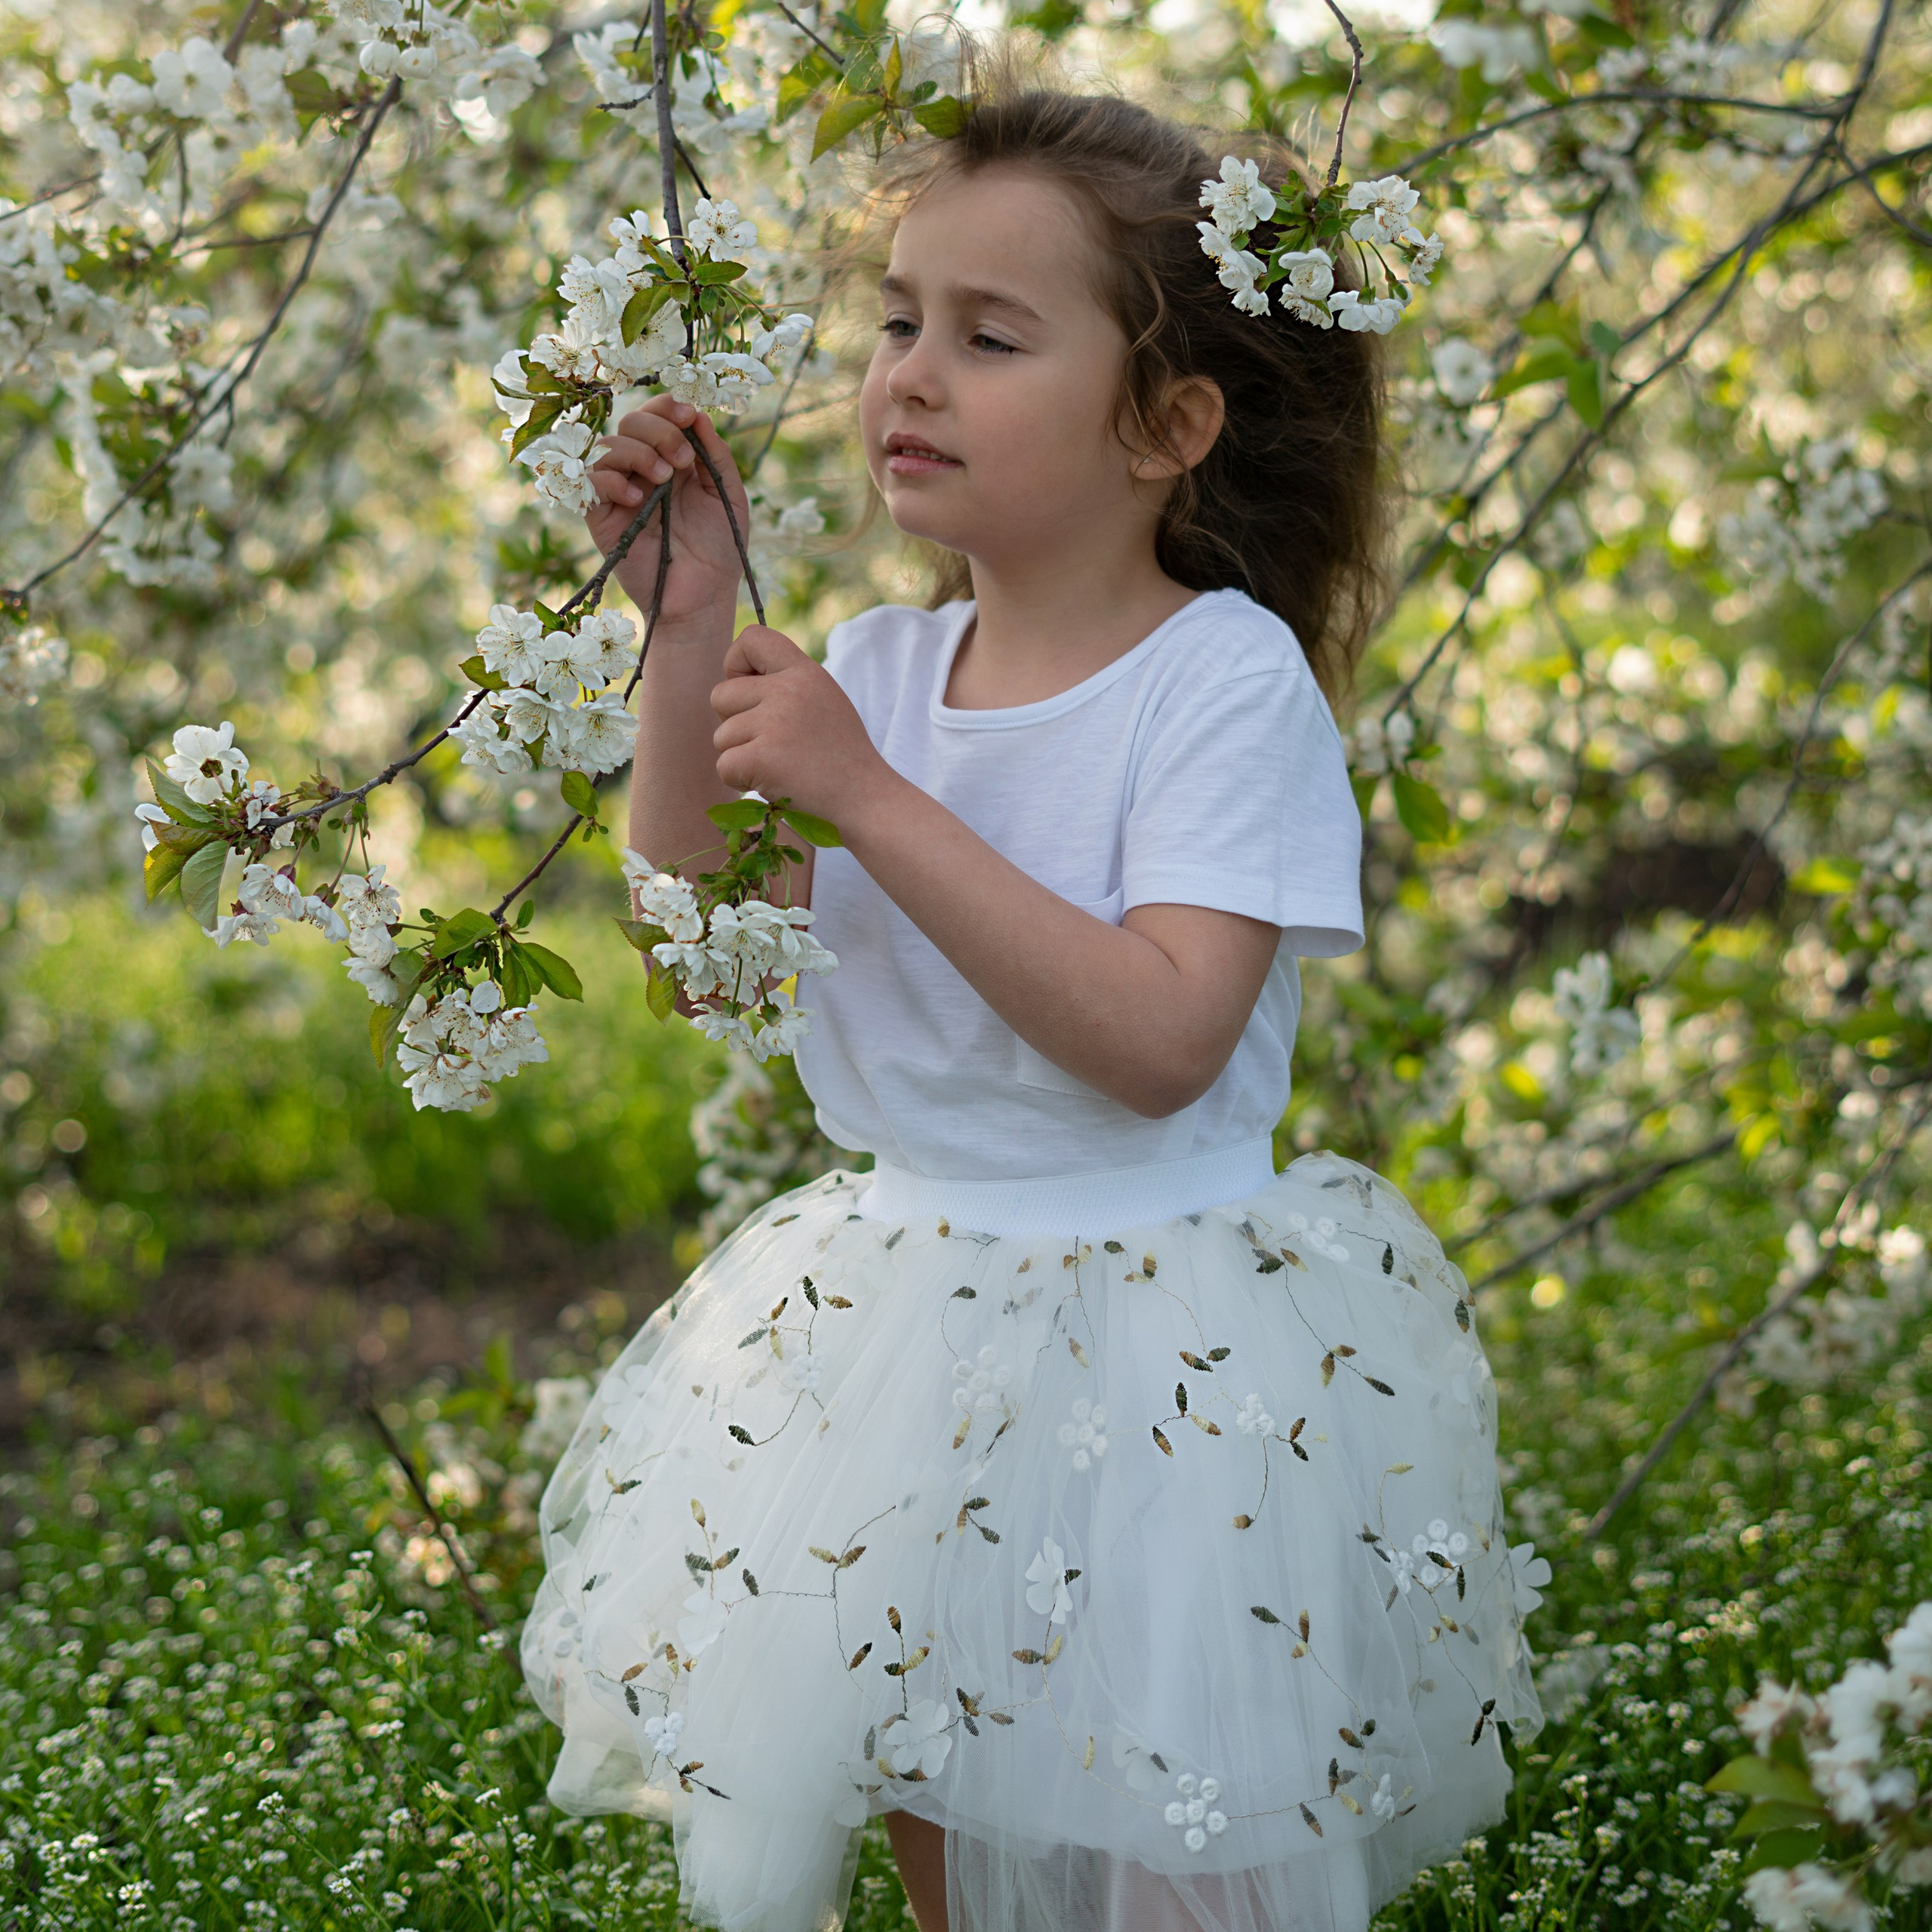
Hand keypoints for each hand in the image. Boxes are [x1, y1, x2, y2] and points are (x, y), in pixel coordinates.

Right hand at [587, 397, 748, 625]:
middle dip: (658, 429)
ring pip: (610, 445)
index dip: (669, 407)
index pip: (659, 415)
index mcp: (674, 459)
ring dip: (639, 452)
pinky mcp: (601, 517)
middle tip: (682, 459)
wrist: (702, 597)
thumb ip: (715, 454)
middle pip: (632, 421)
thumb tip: (698, 414)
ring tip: (664, 479)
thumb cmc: (718, 549)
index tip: (688, 415)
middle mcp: (645, 470)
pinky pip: (591, 481)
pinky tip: (637, 499)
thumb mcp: (727, 494)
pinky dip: (612, 481)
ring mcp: (621, 491)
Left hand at [711, 626, 889, 824]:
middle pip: (721, 695)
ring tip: (781, 766)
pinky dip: (741, 782)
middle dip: (735, 724)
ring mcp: (775, 722)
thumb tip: (737, 678)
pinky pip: (724, 766)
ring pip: (721, 736)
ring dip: (742, 757)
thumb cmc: (841, 758)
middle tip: (771, 744)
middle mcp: (789, 690)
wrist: (866, 801)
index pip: (752, 638)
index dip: (736, 664)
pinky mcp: (762, 757)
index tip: (751, 692)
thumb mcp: (822, 702)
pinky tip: (773, 784)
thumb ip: (786, 684)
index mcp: (805, 672)